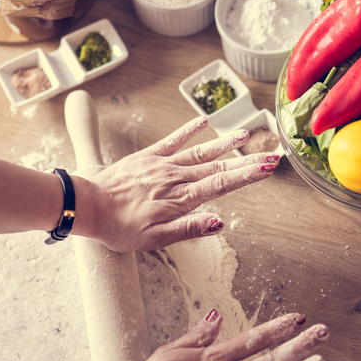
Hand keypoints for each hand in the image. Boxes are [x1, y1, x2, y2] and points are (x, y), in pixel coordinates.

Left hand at [81, 117, 279, 251]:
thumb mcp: (155, 239)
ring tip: (246, 133)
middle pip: (218, 168)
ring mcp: (161, 165)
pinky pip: (172, 141)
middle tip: (273, 154)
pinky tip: (203, 121)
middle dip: (247, 162)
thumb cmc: (120, 228)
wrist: (86, 206)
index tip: (269, 167)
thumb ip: (188, 229)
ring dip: (225, 143)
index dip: (248, 176)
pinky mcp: (147, 157)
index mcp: (181, 199)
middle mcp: (175, 178)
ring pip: (200, 152)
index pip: (222, 185)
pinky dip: (188, 131)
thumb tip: (220, 222)